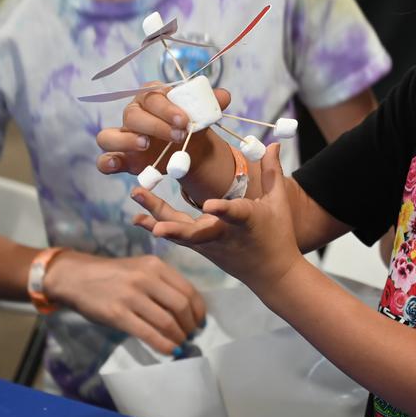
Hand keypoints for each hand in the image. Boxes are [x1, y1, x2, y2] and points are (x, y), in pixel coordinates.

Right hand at [44, 251, 205, 355]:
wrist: (75, 277)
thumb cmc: (112, 275)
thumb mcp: (140, 268)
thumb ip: (162, 283)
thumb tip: (187, 309)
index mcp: (155, 265)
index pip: (188, 290)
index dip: (199, 310)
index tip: (201, 322)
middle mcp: (146, 278)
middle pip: (181, 306)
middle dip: (191, 325)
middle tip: (192, 335)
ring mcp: (131, 296)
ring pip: (166, 322)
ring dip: (179, 337)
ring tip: (181, 343)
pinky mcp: (118, 314)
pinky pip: (148, 333)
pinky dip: (164, 345)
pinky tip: (170, 350)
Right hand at [96, 83, 232, 178]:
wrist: (187, 147)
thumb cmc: (189, 124)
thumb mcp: (201, 114)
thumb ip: (211, 104)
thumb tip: (224, 96)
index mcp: (152, 97)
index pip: (152, 96)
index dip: (167, 108)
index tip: (185, 120)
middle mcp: (133, 114)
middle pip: (132, 115)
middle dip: (155, 125)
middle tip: (178, 135)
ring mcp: (123, 137)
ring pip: (108, 135)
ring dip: (125, 140)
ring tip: (145, 144)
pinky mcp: (120, 158)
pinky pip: (104, 159)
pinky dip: (106, 162)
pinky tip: (116, 164)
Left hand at [130, 144, 302, 294]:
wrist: (271, 274)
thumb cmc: (277, 234)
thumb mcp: (278, 202)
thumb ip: (272, 172)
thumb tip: (273, 142)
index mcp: (248, 222)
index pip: (236, 214)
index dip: (223, 210)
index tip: (210, 206)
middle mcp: (225, 235)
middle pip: (197, 233)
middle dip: (174, 229)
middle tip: (156, 226)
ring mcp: (210, 244)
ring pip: (181, 234)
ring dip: (156, 219)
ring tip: (137, 201)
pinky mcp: (201, 249)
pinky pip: (177, 236)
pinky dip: (157, 226)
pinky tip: (139, 217)